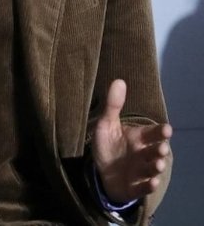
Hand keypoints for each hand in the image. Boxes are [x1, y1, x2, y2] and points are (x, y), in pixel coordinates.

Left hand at [92, 79, 171, 203]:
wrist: (101, 171)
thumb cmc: (108, 145)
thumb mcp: (106, 123)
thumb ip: (113, 105)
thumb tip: (119, 80)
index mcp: (138, 137)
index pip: (152, 133)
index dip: (160, 131)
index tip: (167, 129)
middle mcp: (142, 154)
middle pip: (155, 151)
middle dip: (160, 150)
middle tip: (161, 148)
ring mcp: (139, 171)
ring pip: (151, 169)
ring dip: (156, 167)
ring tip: (158, 164)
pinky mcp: (133, 186)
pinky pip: (142, 187)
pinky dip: (147, 186)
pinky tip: (151, 182)